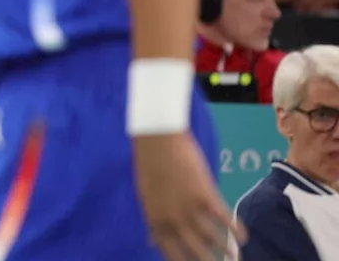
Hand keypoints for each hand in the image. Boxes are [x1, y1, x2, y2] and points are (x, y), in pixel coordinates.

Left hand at [135, 133, 241, 260]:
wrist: (157, 140)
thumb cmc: (149, 166)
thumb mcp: (146, 198)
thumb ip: (154, 221)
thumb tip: (152, 241)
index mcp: (155, 220)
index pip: (170, 252)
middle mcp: (172, 219)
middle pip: (195, 251)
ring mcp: (189, 209)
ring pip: (212, 239)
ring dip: (226, 250)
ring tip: (234, 257)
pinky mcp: (205, 195)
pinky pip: (224, 219)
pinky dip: (236, 230)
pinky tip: (243, 237)